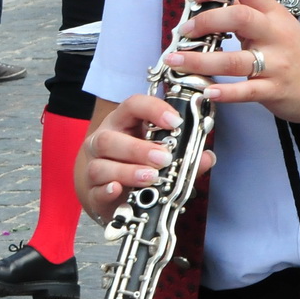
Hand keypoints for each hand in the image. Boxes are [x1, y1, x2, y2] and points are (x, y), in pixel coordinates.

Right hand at [81, 94, 215, 224]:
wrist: (116, 193)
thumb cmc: (142, 164)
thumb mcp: (164, 155)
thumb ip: (186, 156)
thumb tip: (207, 157)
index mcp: (124, 123)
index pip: (133, 105)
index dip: (153, 109)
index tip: (175, 121)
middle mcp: (104, 141)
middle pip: (110, 138)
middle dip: (139, 149)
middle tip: (164, 158)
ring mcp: (94, 166)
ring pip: (101, 165)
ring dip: (128, 172)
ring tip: (152, 177)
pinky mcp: (92, 192)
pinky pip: (95, 191)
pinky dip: (107, 191)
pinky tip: (119, 190)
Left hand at [163, 0, 299, 124]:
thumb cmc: (299, 55)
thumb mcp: (280, 27)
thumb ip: (251, 17)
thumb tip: (211, 7)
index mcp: (275, 14)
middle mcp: (276, 35)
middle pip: (239, 17)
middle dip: (205, 21)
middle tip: (184, 31)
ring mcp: (276, 64)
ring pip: (234, 60)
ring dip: (200, 60)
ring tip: (175, 61)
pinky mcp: (274, 90)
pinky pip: (245, 91)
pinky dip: (223, 92)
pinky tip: (205, 91)